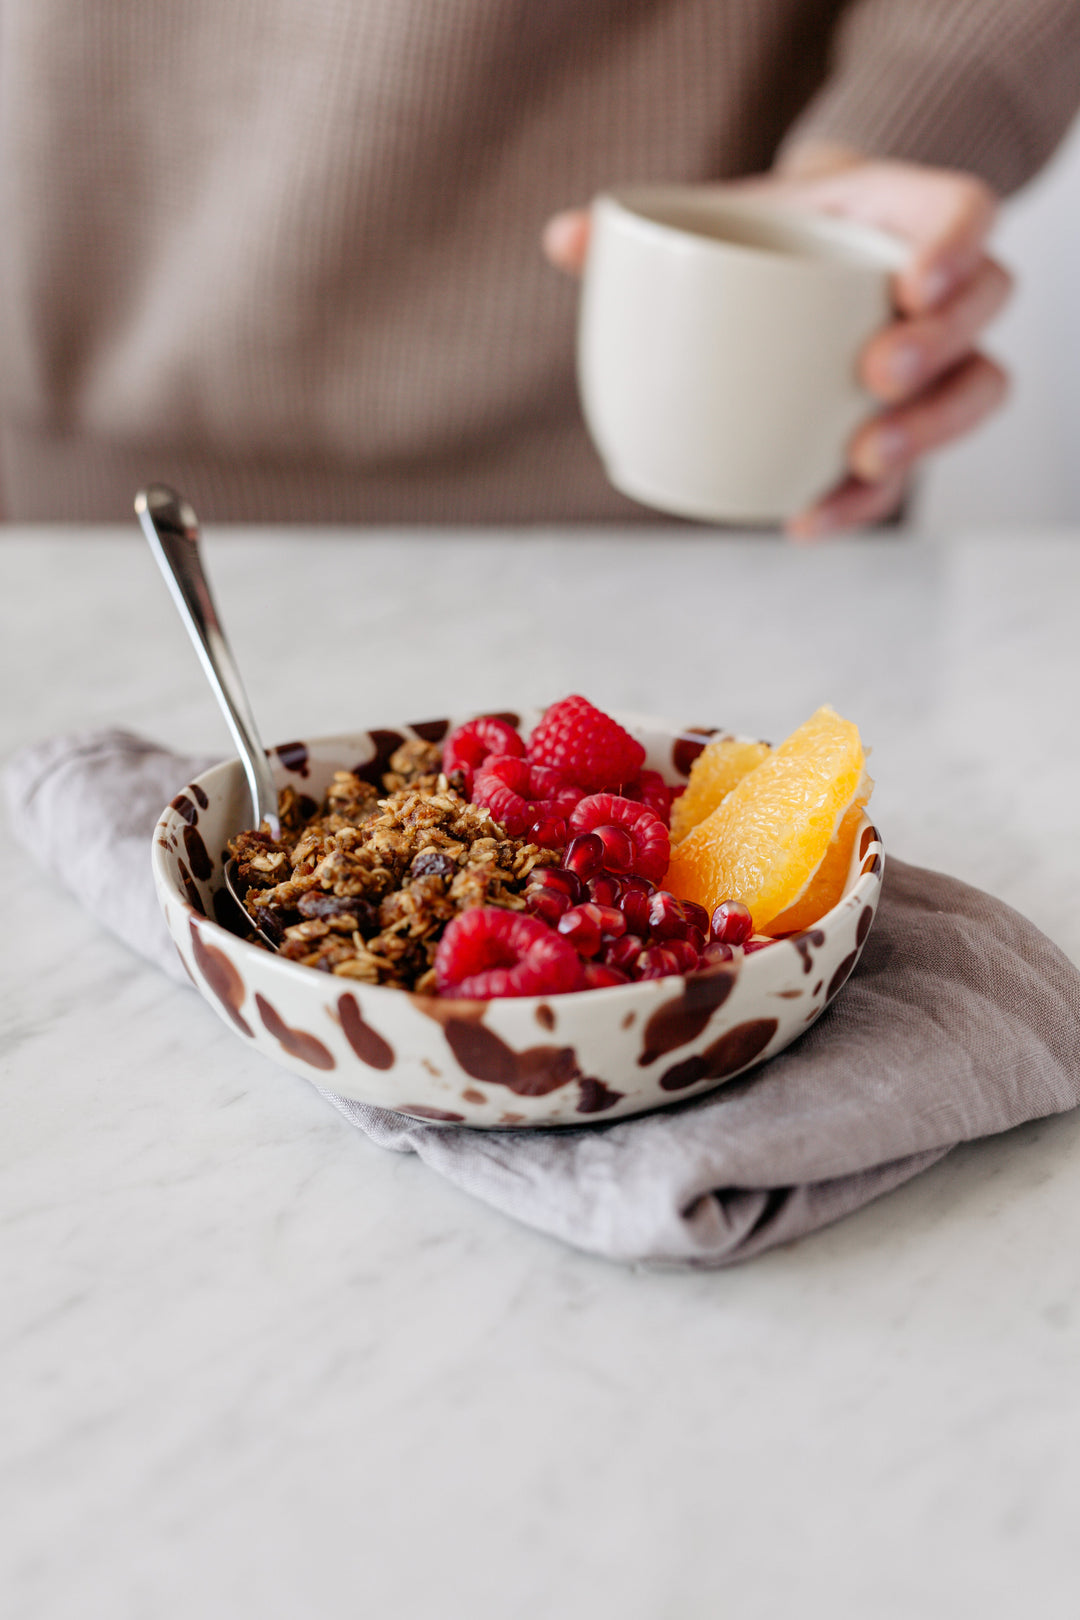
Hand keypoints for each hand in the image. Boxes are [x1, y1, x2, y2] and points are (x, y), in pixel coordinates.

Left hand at [542, 149, 1011, 537]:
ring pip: (974, 391)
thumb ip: (652, 228)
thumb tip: (561, 244)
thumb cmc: (765, 234)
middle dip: (937, 348)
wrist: (789, 257)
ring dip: (927, 433)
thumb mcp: (721, 214)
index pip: (962, 214)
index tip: (914, 282)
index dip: (954, 244)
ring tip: (862, 458)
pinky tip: (807, 520)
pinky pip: (910, 471)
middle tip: (877, 375)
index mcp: (899, 215)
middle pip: (979, 310)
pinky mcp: (909, 424)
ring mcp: (936, 359)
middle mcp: (938, 287)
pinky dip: (862, 502)